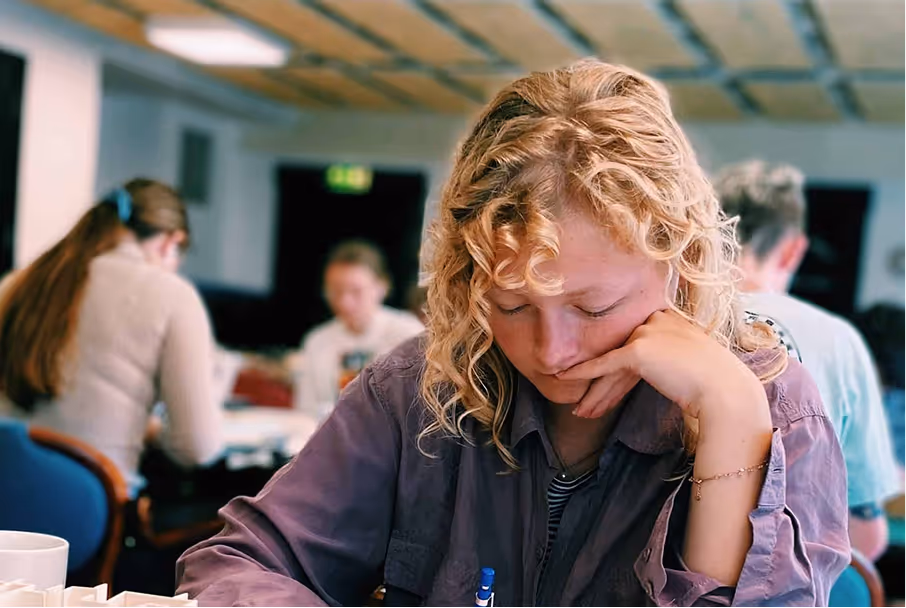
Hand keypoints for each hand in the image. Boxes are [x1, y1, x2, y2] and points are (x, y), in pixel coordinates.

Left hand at [558, 311, 769, 426]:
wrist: (726, 391)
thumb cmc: (717, 384)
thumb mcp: (693, 363)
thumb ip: (671, 360)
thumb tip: (662, 373)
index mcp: (670, 319)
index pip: (635, 349)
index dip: (618, 378)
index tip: (606, 396)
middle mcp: (656, 320)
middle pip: (621, 358)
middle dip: (604, 387)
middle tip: (587, 407)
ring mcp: (646, 332)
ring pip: (612, 366)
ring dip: (595, 392)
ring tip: (580, 411)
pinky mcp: (637, 350)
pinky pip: (604, 365)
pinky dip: (582, 373)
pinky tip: (564, 378)